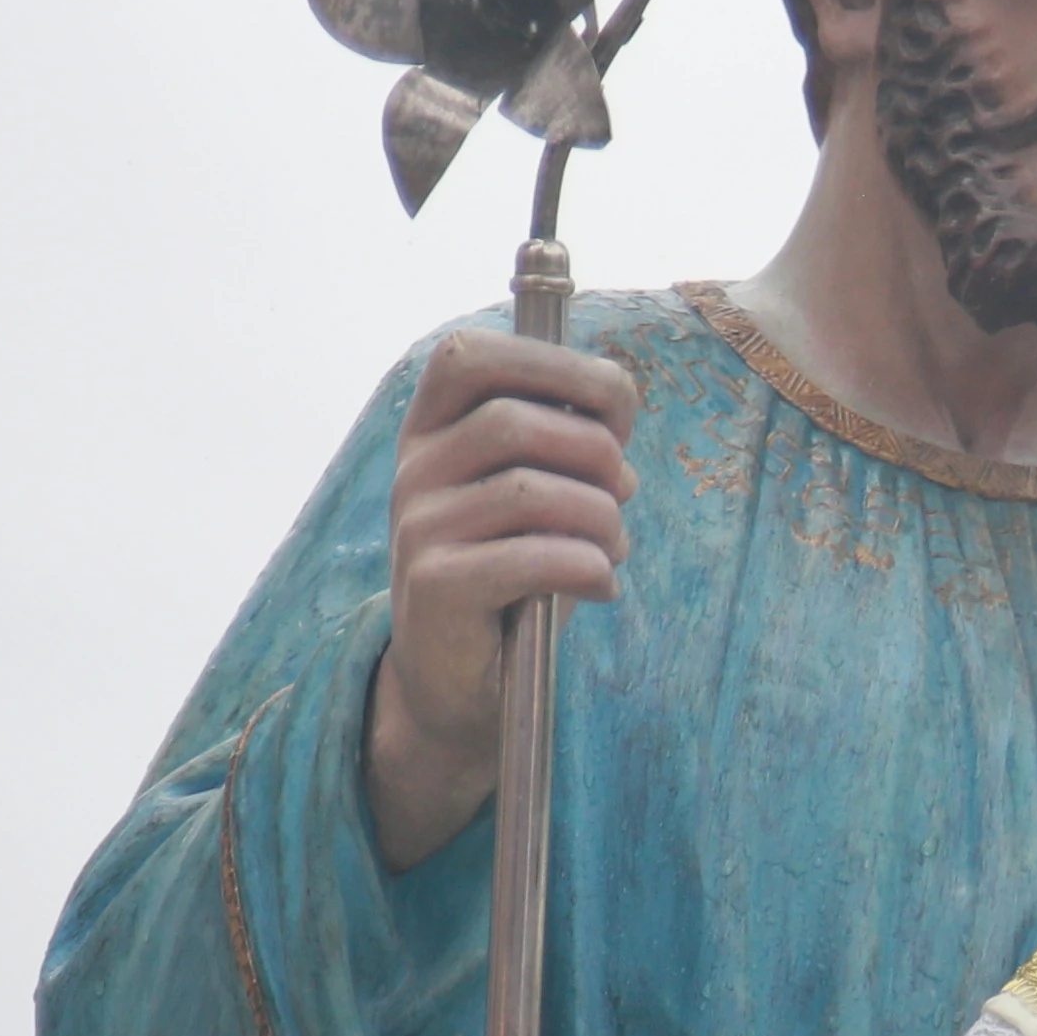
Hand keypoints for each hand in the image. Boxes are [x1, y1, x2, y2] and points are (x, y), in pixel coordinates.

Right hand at [366, 328, 638, 868]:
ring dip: (601, 517)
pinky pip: (532, 557)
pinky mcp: (434, 586)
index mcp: (433, 428)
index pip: (471, 355)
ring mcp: (416, 527)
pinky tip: (602, 587)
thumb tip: (615, 432)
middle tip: (623, 492)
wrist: (459, 680)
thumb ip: (574, 445)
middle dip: (596, 453)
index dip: (555, 363)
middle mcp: (413, 468)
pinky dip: (589, 567)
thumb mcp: (544, 493)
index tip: (614, 404)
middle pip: (514, 422)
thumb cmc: (514, 571)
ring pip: (530, 491)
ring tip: (613, 546)